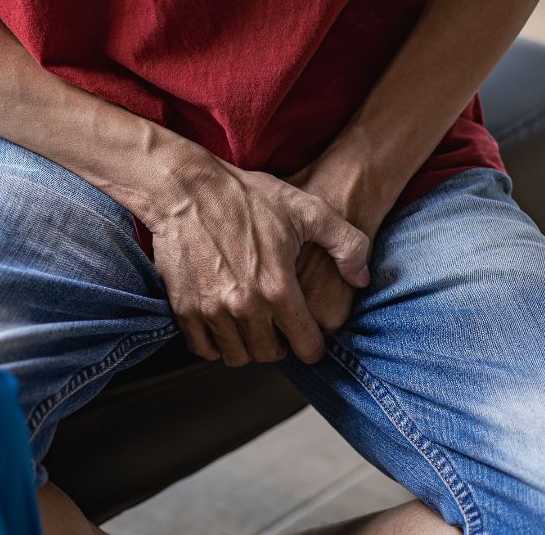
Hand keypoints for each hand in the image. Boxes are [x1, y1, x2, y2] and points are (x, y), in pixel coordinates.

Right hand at [145, 155, 370, 365]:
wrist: (185, 189)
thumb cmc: (245, 196)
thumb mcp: (308, 209)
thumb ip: (347, 244)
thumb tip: (360, 279)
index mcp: (278, 288)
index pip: (306, 344)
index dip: (313, 346)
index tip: (308, 340)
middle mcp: (245, 306)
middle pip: (269, 355)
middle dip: (278, 347)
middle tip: (277, 330)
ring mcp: (211, 310)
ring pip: (236, 356)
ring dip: (246, 347)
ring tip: (250, 328)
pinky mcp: (184, 308)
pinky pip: (203, 348)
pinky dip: (215, 344)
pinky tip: (223, 327)